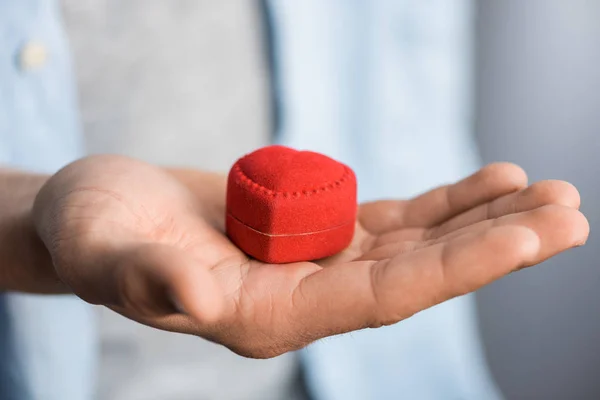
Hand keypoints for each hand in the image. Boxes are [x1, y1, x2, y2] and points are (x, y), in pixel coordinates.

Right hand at [34, 156, 587, 357]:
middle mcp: (304, 296)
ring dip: (483, 221)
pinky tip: (489, 184)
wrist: (101, 214)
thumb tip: (191, 292)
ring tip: (548, 194)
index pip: (380, 299)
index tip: (526, 236)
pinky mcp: (315, 227)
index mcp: (266, 318)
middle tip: (570, 215)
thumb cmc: (95, 235)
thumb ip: (149, 277)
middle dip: (495, 247)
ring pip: (417, 245)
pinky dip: (444, 202)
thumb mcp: (107, 250)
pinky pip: (394, 218)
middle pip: (418, 276)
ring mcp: (315, 261)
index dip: (455, 269)